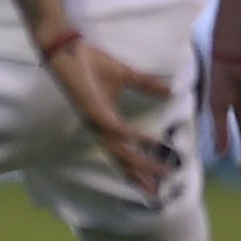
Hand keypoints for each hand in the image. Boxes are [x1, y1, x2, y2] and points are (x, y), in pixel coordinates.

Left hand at [42, 37, 175, 200]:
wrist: (69, 48)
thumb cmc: (91, 61)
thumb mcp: (127, 74)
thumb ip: (148, 85)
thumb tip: (172, 90)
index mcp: (106, 121)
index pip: (123, 150)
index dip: (136, 168)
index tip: (153, 183)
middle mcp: (100, 126)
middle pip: (121, 159)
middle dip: (139, 176)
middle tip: (156, 192)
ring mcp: (96, 120)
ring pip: (120, 150)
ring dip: (141, 162)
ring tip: (162, 171)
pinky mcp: (93, 110)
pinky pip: (116, 129)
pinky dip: (133, 136)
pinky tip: (150, 141)